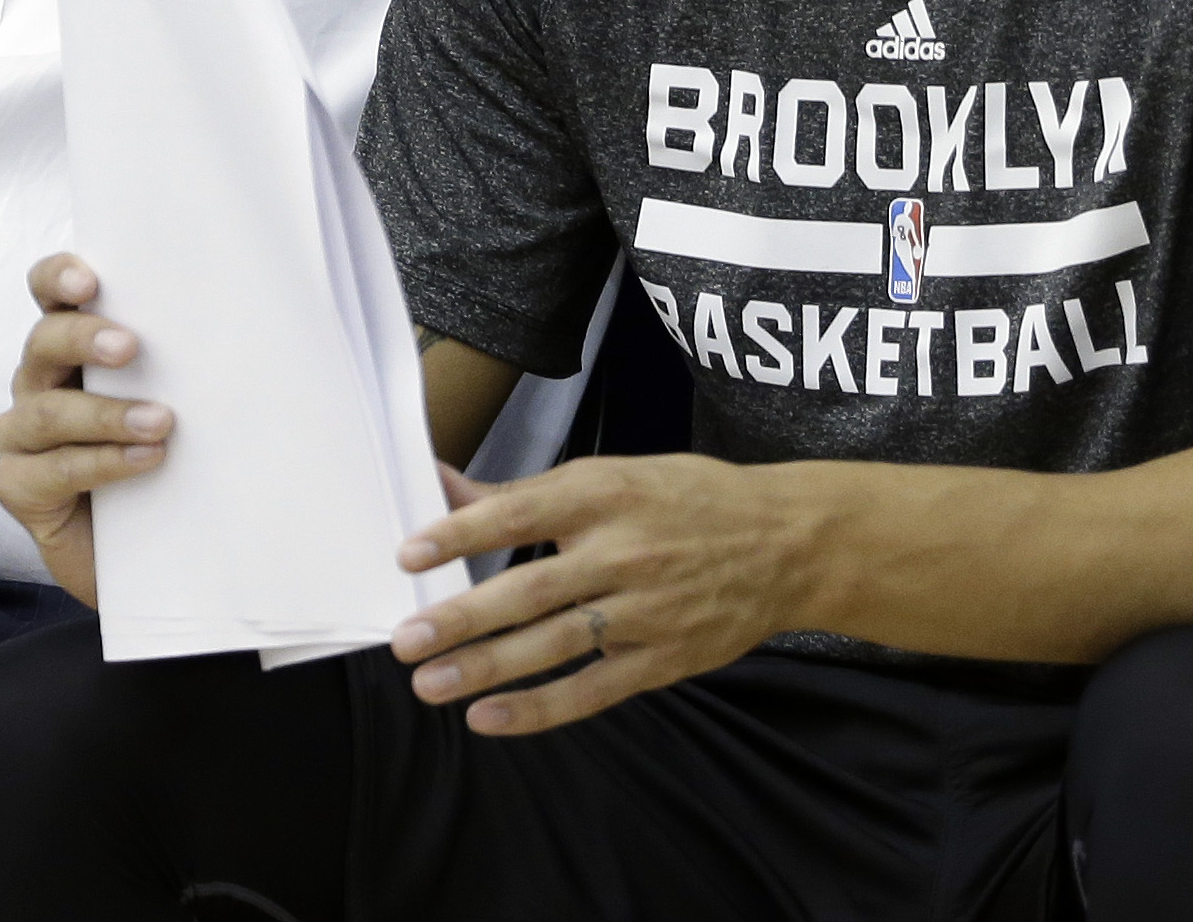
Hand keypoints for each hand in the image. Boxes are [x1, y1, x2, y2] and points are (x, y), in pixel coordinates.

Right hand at [0, 253, 173, 607]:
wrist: (154, 550)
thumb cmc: (170, 460)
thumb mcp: (180, 399)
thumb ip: (184, 363)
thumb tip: (246, 326)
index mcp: (73, 346)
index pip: (51, 294)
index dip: (59, 278)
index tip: (89, 279)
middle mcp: (39, 382)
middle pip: (43, 343)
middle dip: (84, 338)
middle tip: (131, 347)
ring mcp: (20, 436)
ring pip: (47, 411)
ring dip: (105, 414)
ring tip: (160, 422)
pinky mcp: (18, 487)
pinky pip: (53, 469)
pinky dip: (102, 463)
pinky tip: (145, 461)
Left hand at [388, 453, 827, 735]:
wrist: (787, 543)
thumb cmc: (691, 500)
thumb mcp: (616, 475)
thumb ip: (531, 493)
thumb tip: (447, 487)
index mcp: (606, 494)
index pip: (520, 514)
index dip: (461, 535)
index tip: (409, 555)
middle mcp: (623, 552)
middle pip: (528, 589)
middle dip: (461, 617)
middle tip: (405, 638)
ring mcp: (643, 612)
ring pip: (552, 645)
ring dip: (485, 668)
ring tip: (429, 683)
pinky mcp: (661, 660)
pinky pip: (590, 690)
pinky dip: (538, 709)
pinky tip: (488, 718)